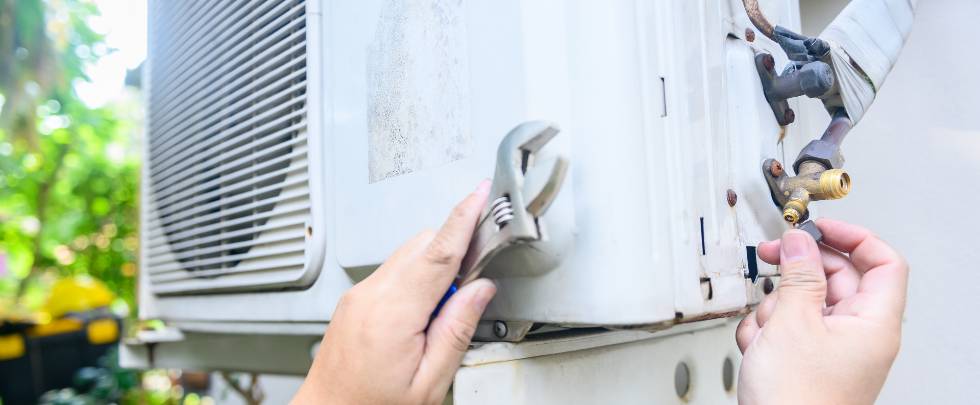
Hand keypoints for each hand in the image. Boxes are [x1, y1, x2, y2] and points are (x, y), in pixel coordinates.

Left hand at [293, 181, 496, 404]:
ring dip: (436, 270)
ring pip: (408, 255)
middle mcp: (370, 295)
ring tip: (441, 315)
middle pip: (423, 245)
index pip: (438, 252)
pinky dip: (416, 280)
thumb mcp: (428, 383)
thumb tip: (481, 290)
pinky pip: (393, 271)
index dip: (463, 218)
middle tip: (474, 283)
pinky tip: (421, 316)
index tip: (479, 195)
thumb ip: (457, 331)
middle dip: (455, 252)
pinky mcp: (354, 299)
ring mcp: (358, 294)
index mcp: (392, 314)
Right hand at [736, 219, 908, 404]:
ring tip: (765, 329)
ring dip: (775, 307)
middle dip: (797, 271)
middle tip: (771, 256)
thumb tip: (799, 241)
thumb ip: (797, 275)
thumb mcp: (793, 323)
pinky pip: (789, 327)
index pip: (882, 262)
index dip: (852, 236)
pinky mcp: (807, 360)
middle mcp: (859, 334)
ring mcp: (832, 348)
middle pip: (834, 278)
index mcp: (873, 323)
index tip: (819, 226)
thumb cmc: (797, 401)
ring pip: (804, 302)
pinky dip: (768, 330)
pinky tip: (758, 346)